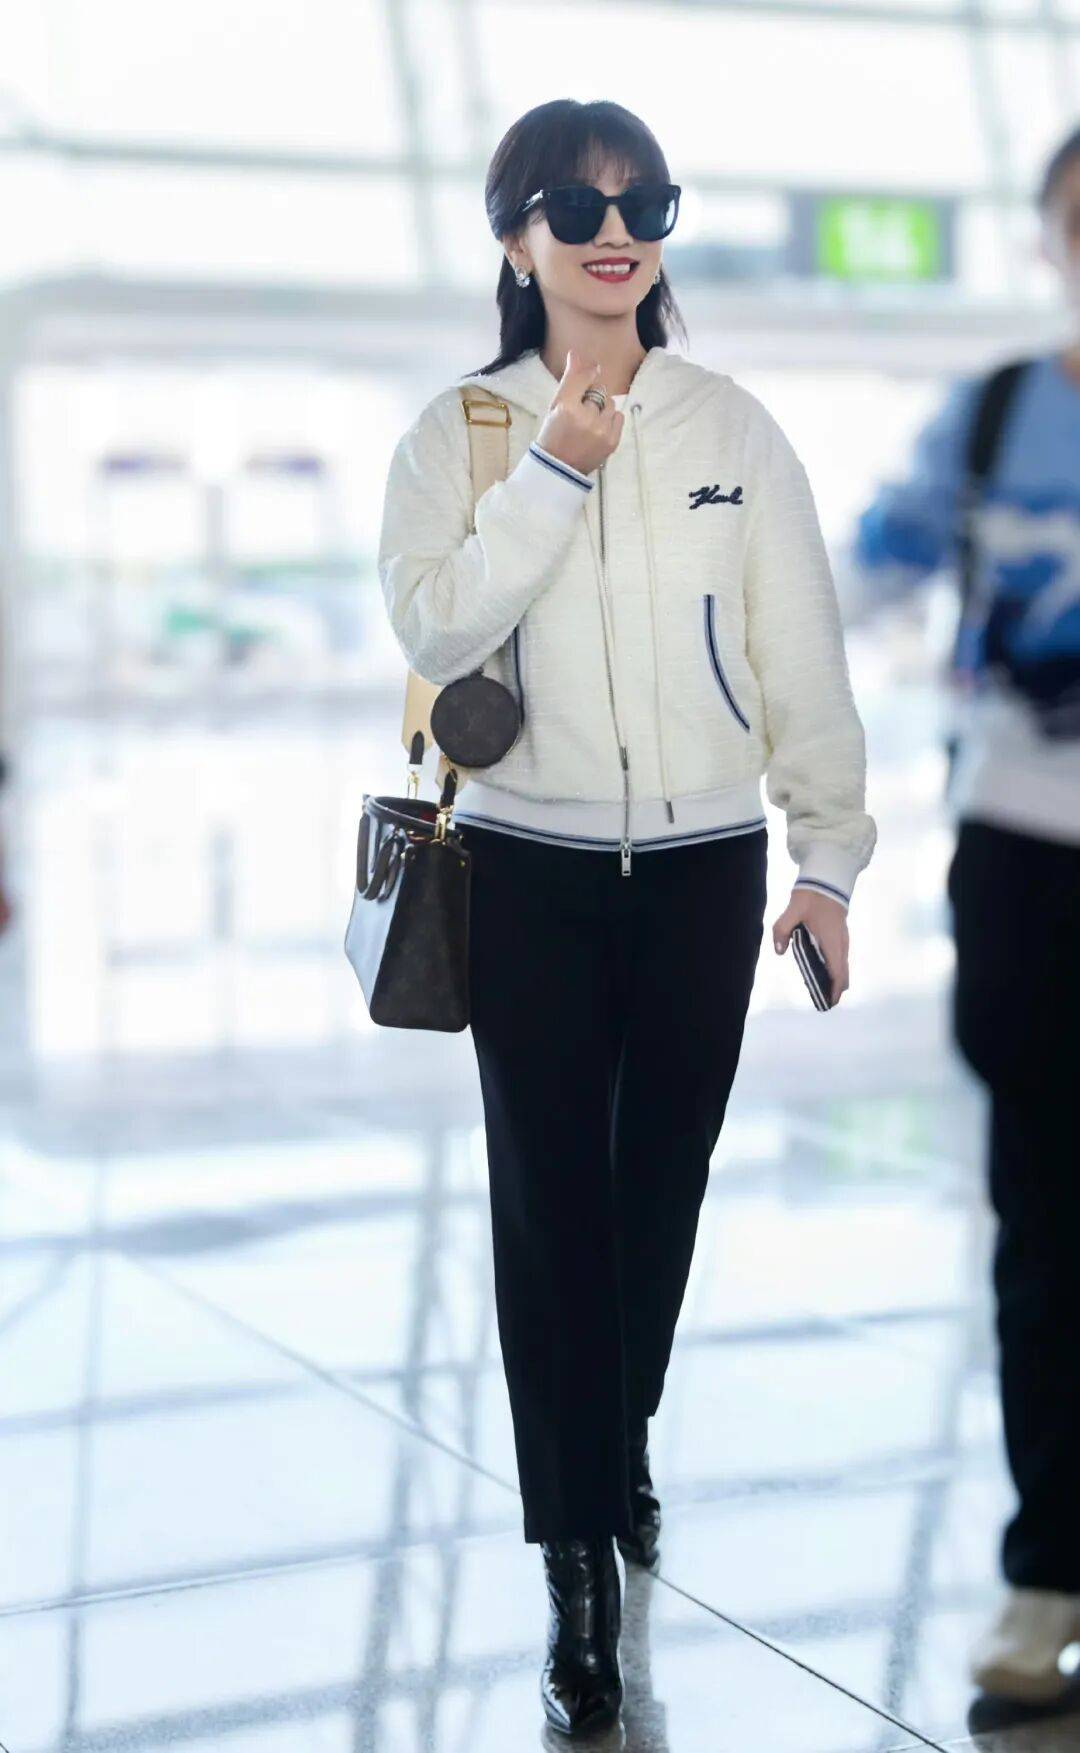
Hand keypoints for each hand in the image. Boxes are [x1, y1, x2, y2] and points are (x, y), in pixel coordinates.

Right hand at [533, 348, 624, 476]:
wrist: (559, 468)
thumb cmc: (554, 434)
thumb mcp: (555, 405)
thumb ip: (569, 380)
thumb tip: (576, 353)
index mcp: (566, 407)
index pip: (583, 377)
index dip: (587, 373)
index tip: (590, 373)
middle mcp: (586, 417)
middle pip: (598, 391)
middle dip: (591, 398)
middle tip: (580, 413)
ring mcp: (601, 430)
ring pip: (610, 404)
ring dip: (602, 410)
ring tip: (589, 423)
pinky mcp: (612, 441)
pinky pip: (618, 417)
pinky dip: (610, 421)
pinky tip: (598, 430)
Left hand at [772, 887, 849, 1006]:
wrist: (827, 879)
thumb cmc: (811, 896)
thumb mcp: (792, 910)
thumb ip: (782, 929)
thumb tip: (780, 951)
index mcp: (831, 940)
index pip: (837, 971)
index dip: (834, 989)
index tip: (829, 1003)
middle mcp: (841, 943)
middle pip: (844, 973)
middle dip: (836, 989)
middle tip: (824, 1003)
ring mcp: (843, 939)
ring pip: (844, 966)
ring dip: (837, 980)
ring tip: (824, 992)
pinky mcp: (841, 935)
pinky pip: (841, 958)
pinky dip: (836, 969)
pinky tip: (824, 972)